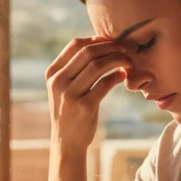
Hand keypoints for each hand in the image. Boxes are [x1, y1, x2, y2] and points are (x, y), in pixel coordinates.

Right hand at [45, 36, 130, 152]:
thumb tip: (98, 42)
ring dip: (117, 59)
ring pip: (97, 66)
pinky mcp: (85, 107)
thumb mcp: (63, 87)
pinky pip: (104, 84)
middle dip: (110, 47)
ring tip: (128, 62)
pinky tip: (123, 75)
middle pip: (87, 52)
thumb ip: (73, 68)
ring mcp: (70, 95)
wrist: (66, 141)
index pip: (75, 45)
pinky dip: (117, 76)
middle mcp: (58, 82)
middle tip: (125, 50)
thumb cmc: (70, 110)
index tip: (111, 42)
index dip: (96, 40)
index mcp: (52, 73)